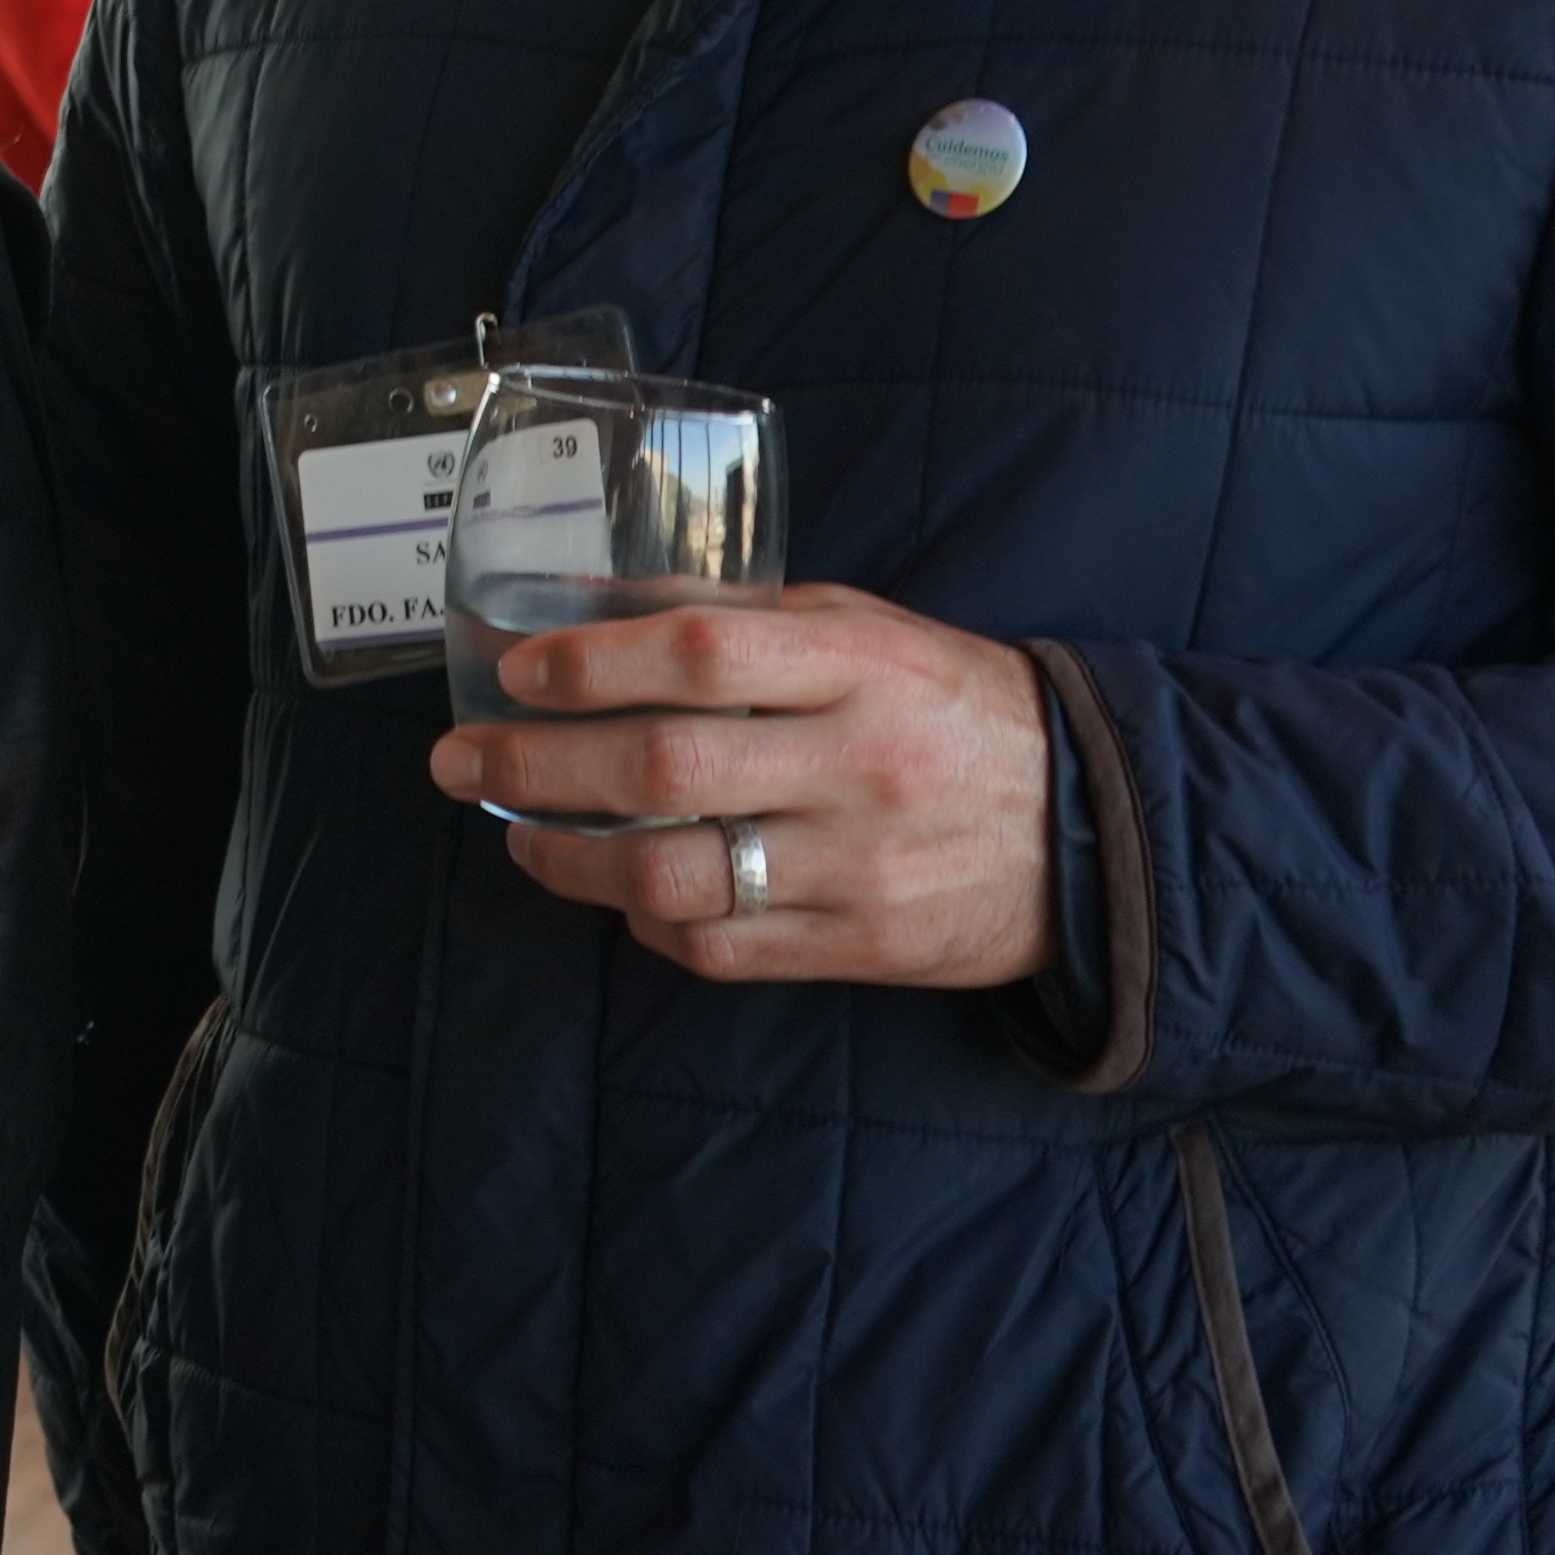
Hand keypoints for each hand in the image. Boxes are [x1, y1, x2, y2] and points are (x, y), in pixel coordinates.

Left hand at [425, 583, 1056, 989]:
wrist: (1095, 828)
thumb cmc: (955, 708)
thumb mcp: (867, 631)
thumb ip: (746, 617)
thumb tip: (602, 606)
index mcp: (859, 666)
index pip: (701, 650)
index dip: (592, 661)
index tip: (516, 670)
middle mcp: (856, 765)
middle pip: (665, 763)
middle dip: (538, 764)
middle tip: (460, 762)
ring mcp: (859, 866)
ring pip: (679, 873)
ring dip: (573, 858)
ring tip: (519, 835)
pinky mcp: (862, 948)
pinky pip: (723, 947)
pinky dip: (650, 922)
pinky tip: (617, 892)